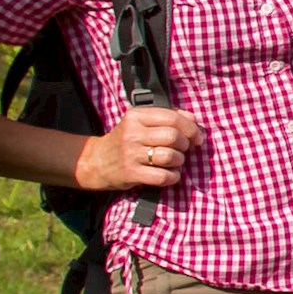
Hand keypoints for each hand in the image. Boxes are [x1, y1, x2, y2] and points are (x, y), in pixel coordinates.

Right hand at [77, 106, 199, 194]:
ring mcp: (131, 154)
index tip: (196, 137)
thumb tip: (194, 120)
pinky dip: (172, 177)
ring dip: (179, 161)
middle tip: (183, 150)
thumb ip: (167, 117)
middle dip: (185, 145)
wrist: (96, 161)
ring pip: (170, 156)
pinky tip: (169, 174)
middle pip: (173, 137)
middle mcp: (132, 133)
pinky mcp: (131, 173)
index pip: (172, 118)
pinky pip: (163, 176)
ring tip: (174, 162)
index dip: (191, 128)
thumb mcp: (141, 122)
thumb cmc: (126, 140)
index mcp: (136, 116)